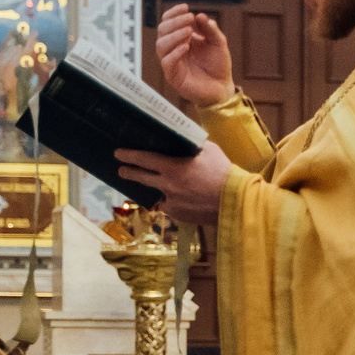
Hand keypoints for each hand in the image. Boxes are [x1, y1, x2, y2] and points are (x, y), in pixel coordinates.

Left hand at [117, 141, 234, 227]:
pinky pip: (170, 206)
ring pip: (156, 194)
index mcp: (172, 167)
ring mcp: (172, 202)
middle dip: (129, 173)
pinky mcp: (180, 215)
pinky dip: (172, 202)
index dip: (128, 155)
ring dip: (153, 189)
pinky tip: (180, 199)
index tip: (118, 154)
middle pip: (141, 178)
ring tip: (155, 186)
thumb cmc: (224, 173)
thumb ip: (193, 146)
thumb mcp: (209, 151)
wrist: (236, 202)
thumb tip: (186, 140)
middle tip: (122, 170)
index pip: (143, 159)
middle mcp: (167, 185)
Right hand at [154, 6, 233, 107]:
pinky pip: (167, 62)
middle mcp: (173, 49)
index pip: (169, 22)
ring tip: (189, 31)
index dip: (174, 13)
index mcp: (181, 39)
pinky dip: (175, 52)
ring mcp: (172, 62)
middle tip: (189, 18)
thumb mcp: (218, 43)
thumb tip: (200, 16)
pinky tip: (186, 47)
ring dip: (174, 35)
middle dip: (175, 22)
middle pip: (162, 30)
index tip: (185, 7)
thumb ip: (211, 30)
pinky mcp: (173, 76)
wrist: (223, 88)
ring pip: (161, 45)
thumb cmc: (218, 65)